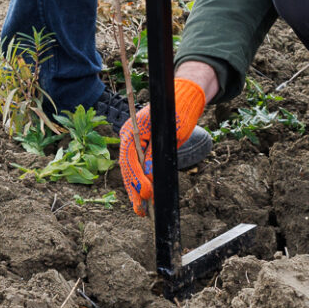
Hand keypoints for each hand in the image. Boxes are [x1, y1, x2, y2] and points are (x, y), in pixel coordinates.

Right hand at [116, 73, 207, 213]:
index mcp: (134, 131)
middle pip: (127, 167)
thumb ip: (156, 156)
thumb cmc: (179, 114)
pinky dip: (138, 180)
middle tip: (141, 210)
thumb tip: (148, 178)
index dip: (138, 180)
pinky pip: (134, 165)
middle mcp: (128, 135)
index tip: (147, 194)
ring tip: (140, 208)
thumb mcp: (172, 137)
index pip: (131, 160)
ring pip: (129, 169)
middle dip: (134, 190)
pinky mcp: (137, 144)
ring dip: (134, 189)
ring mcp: (131, 140)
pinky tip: (142, 195)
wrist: (181, 98)